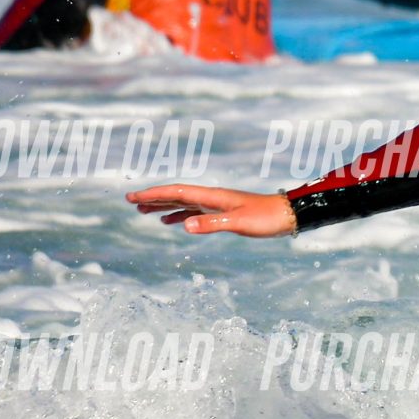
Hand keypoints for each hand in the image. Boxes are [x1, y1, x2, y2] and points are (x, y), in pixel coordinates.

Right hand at [126, 184, 297, 236]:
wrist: (288, 215)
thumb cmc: (266, 217)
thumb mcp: (239, 222)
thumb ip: (212, 223)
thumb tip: (184, 226)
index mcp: (212, 196)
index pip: (177, 192)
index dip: (154, 194)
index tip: (134, 197)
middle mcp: (211, 198)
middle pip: (176, 195)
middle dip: (153, 198)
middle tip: (130, 201)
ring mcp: (217, 205)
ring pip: (183, 203)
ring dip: (163, 206)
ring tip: (144, 211)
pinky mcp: (223, 213)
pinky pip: (195, 213)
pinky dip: (180, 215)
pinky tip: (172, 222)